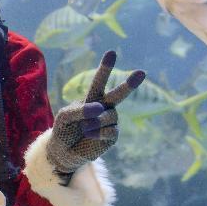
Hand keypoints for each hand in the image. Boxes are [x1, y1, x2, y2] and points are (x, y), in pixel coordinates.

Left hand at [47, 51, 144, 175]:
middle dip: (130, 84)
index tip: (111, 53)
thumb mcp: (64, 117)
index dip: (105, 67)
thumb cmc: (64, 130)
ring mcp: (110, 121)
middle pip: (119, 94)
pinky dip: (99, 132)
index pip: (100, 81)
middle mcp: (104, 107)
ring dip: (95, 122)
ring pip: (110, 116)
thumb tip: (100, 108)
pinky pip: (111, 130)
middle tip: (142, 73)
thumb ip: (80, 109)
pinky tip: (90, 135)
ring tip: (84, 128)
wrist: (64, 152)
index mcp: (92, 98)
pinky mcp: (113, 136)